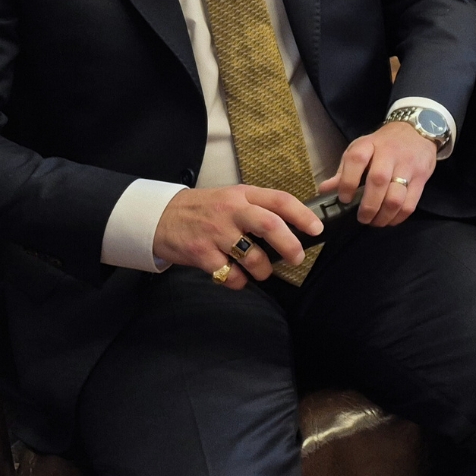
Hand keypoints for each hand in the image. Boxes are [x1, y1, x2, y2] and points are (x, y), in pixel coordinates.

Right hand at [152, 185, 320, 288]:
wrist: (159, 217)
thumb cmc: (202, 209)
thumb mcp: (230, 198)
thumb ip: (256, 208)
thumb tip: (291, 228)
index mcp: (242, 195)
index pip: (280, 200)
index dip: (302, 215)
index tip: (317, 229)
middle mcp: (231, 210)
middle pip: (270, 226)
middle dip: (289, 245)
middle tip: (297, 258)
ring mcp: (215, 232)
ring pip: (252, 256)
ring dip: (263, 270)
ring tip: (262, 271)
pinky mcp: (201, 253)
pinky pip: (230, 274)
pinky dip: (238, 281)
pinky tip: (235, 277)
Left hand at [320, 120, 439, 225]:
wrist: (417, 130)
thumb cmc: (383, 144)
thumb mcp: (361, 149)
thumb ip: (344, 170)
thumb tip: (325, 190)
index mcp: (369, 144)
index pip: (356, 160)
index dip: (348, 181)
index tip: (344, 199)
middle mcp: (390, 153)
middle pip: (378, 181)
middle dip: (368, 206)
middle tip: (362, 218)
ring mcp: (408, 165)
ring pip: (396, 197)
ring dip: (383, 215)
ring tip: (375, 222)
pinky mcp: (422, 177)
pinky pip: (410, 203)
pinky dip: (399, 217)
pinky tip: (390, 219)